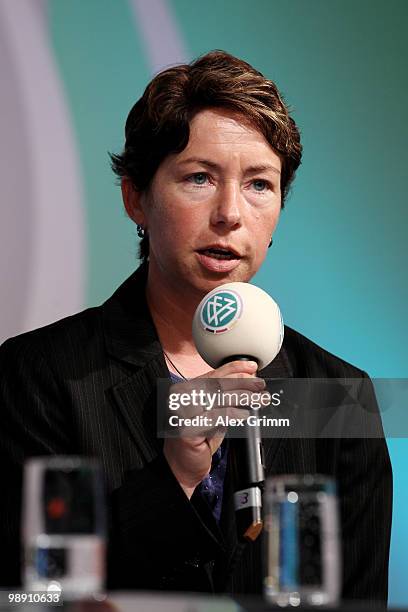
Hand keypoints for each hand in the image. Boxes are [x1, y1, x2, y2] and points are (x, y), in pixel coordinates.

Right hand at [163, 360, 265, 497]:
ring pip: (218, 397)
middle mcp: (180, 398)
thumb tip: (248, 382)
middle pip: (217, 384)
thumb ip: (225, 398)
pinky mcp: (187, 428)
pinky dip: (234, 413)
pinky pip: (216, 416)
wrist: (181, 467)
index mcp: (185, 390)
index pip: (212, 374)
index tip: (251, 367)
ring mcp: (182, 412)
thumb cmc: (197, 440)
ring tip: (259, 399)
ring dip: (243, 397)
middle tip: (260, 385)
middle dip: (243, 382)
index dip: (234, 368)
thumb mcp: (214, 414)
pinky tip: (246, 414)